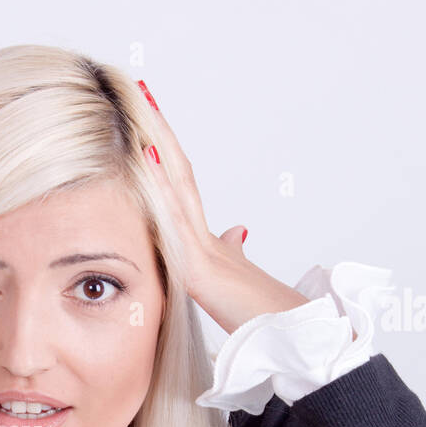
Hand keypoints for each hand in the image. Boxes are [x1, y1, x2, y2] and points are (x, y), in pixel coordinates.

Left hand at [135, 80, 318, 336]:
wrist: (285, 336)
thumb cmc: (261, 315)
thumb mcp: (233, 282)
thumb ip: (229, 254)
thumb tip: (235, 231)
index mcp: (206, 239)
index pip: (181, 185)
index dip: (164, 151)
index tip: (147, 118)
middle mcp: (204, 233)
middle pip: (178, 169)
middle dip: (158, 131)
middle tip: (141, 90)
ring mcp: (202, 245)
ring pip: (176, 183)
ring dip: (158, 143)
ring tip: (140, 106)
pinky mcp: (199, 264)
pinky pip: (175, 216)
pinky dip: (161, 184)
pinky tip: (147, 155)